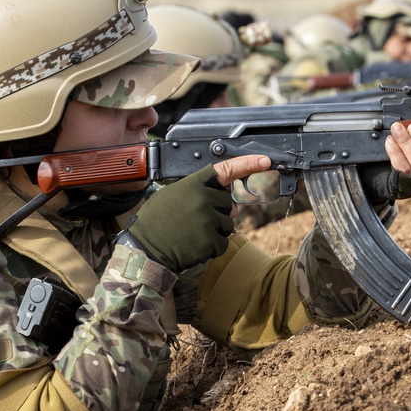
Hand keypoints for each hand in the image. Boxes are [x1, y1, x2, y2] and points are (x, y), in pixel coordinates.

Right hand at [125, 156, 270, 270]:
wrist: (145, 249)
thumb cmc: (156, 222)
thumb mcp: (173, 195)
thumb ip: (198, 191)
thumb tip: (224, 195)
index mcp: (193, 184)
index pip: (225, 170)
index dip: (247, 164)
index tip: (265, 161)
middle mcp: (203, 199)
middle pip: (227, 203)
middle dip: (217, 212)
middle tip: (193, 219)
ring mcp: (208, 220)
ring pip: (227, 224)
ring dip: (214, 231)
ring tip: (190, 233)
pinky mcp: (210, 241)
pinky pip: (222, 242)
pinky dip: (211, 247)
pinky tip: (193, 244)